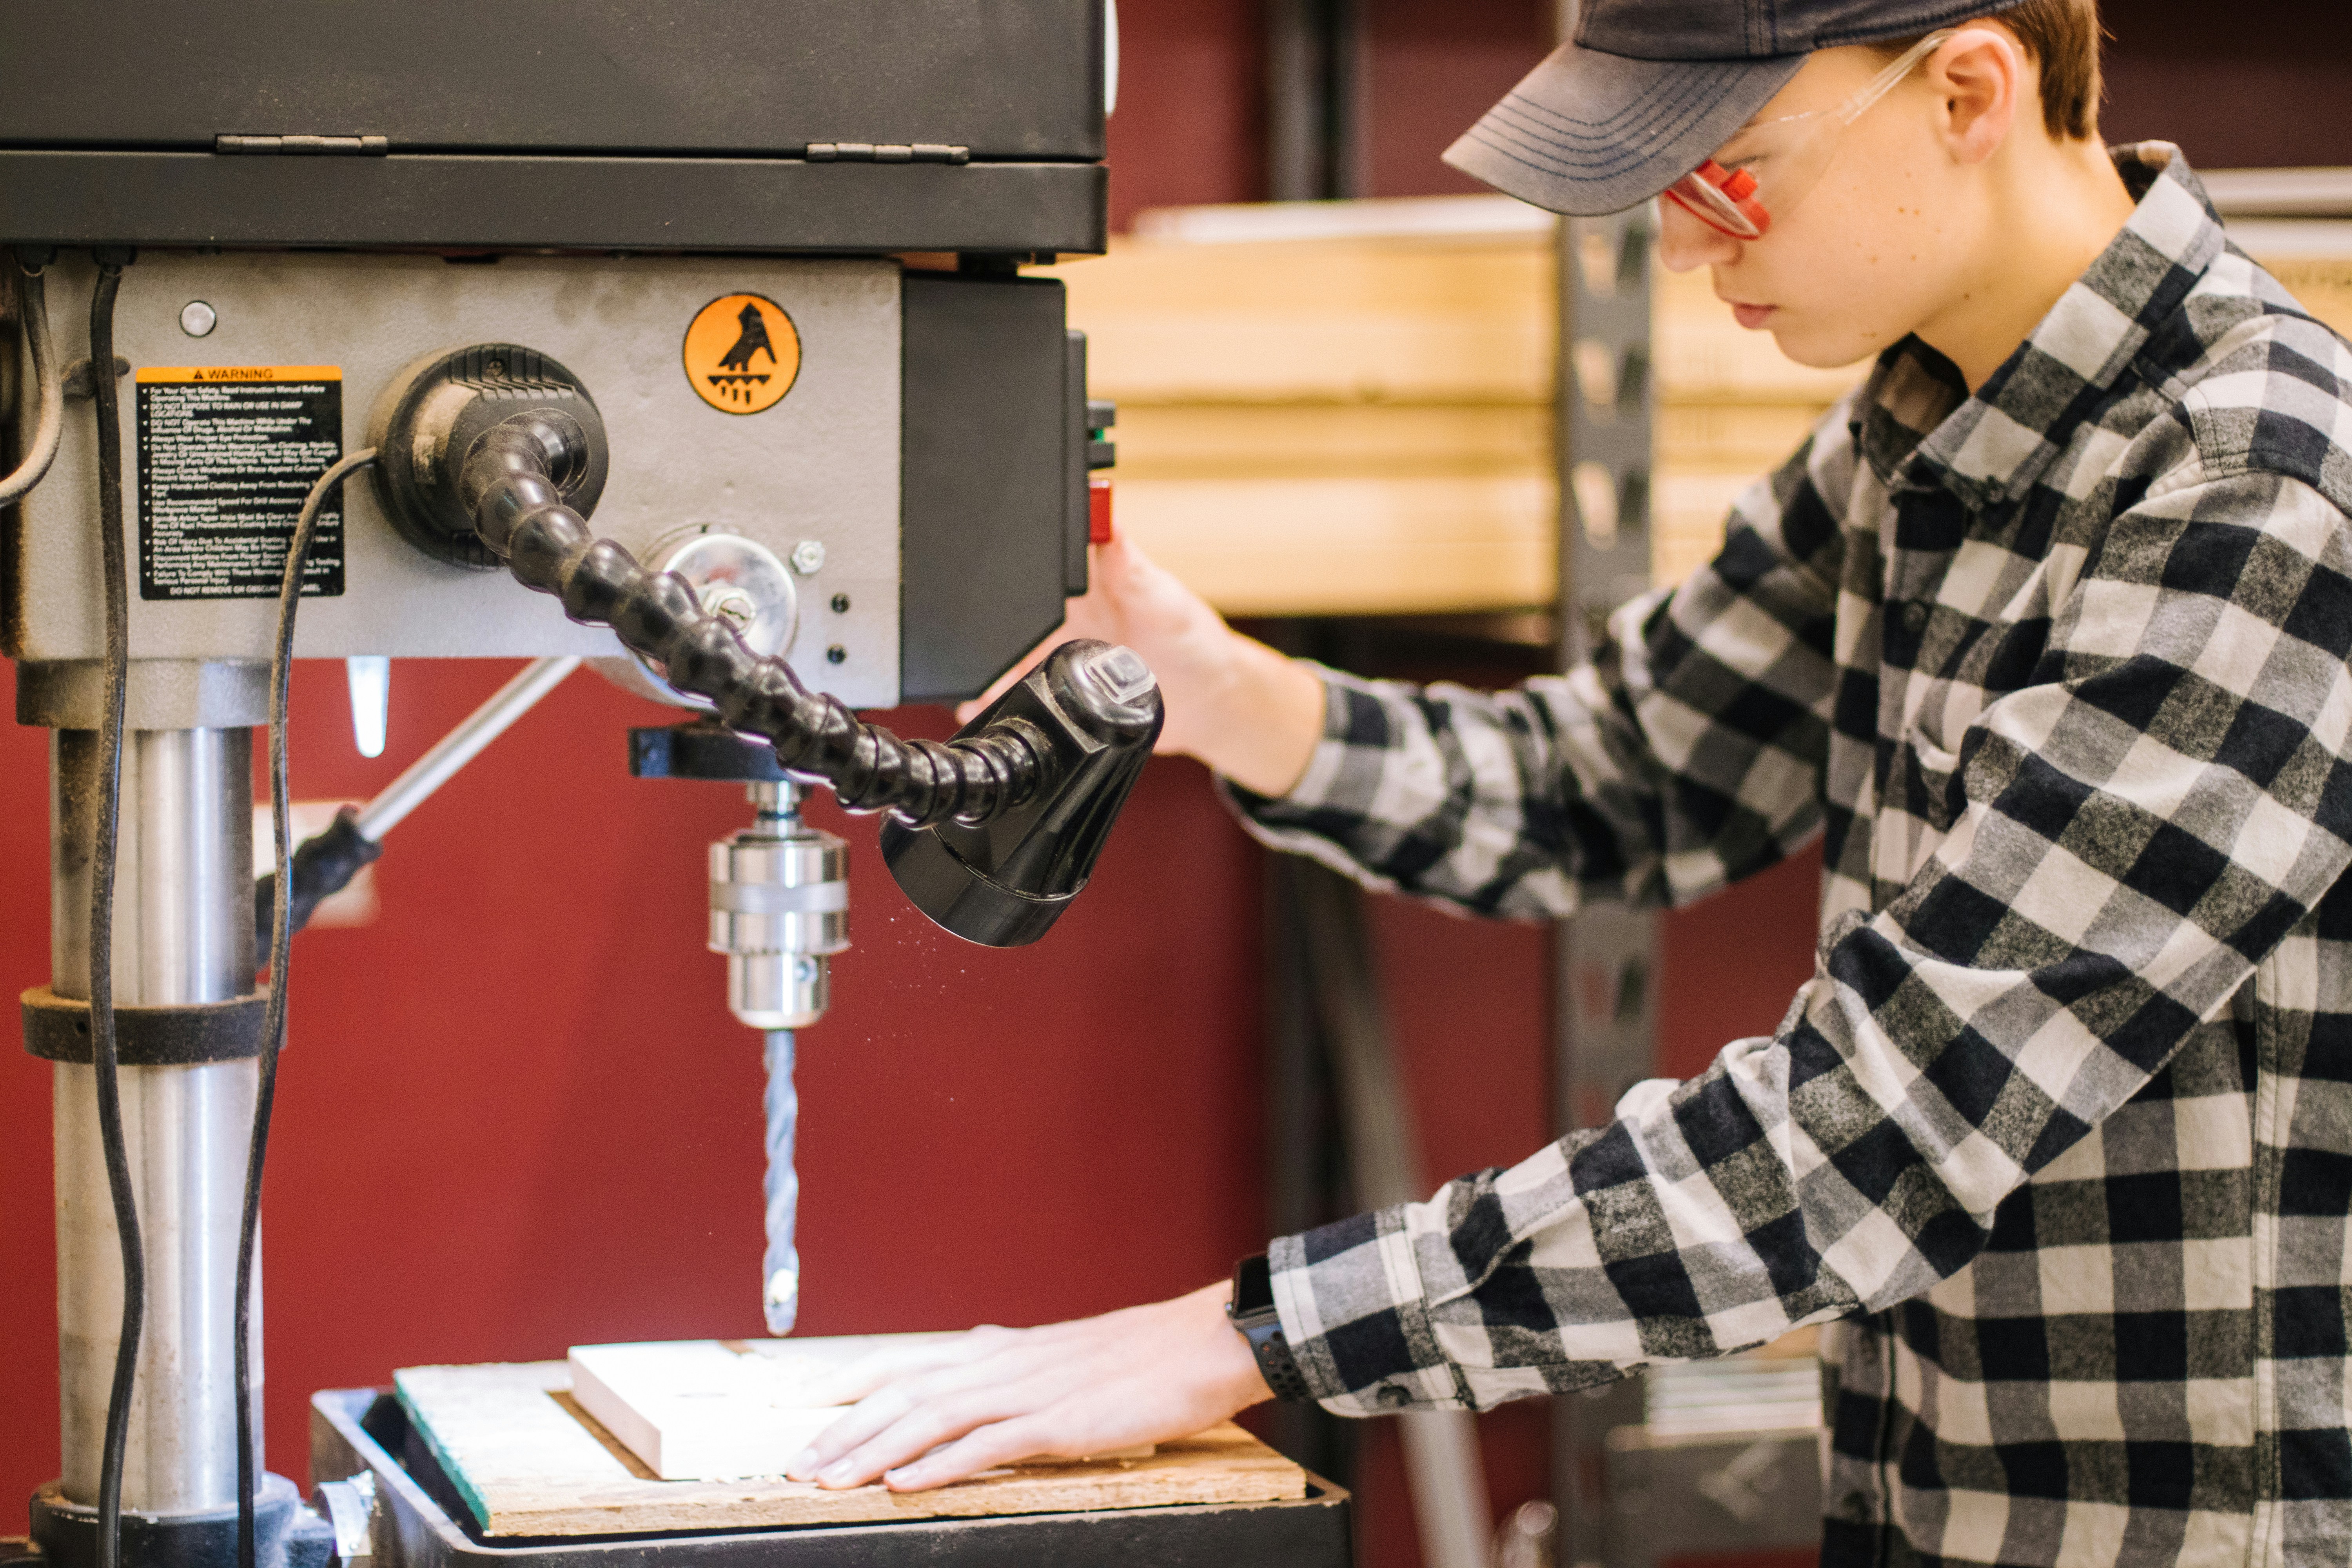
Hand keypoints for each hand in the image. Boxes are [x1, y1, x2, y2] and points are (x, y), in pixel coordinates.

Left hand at [783, 1282, 1274, 1491]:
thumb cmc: (1135, 1355)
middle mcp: (1002, 1363)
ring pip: (931, 1417)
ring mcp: (1028, 1392)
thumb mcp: (1056, 1352)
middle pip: (904, 1392)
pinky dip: (938, 1465)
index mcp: (1000, 1346)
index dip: (850, 1383)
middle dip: (845, 1429)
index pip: (906, 1360)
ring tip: (831, 1478)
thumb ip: (1008, 1360)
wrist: (1197, 1345)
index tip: (805, 1405)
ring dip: (874, 1450)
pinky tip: (905, 1483)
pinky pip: (986, 1446)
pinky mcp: (1057, 1424)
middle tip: (799, 1462)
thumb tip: (967, 1358)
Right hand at [957, 537, 1325, 797]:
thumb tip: (1106, 517)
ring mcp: (1058, 648)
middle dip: (984, 625)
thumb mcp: (1162, 599)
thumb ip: (1132, 566)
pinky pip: (1018, 687)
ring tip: (966, 682)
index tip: (980, 566)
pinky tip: (979, 706)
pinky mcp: (1058, 684)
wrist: (1205, 702)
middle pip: (1010, 609)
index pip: (1037, 556)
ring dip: (986, 666)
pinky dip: (997, 697)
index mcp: (1086, 575)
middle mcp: (1066, 609)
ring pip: (1006, 653)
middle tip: (966, 638)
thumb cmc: (1192, 640)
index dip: (1008, 559)